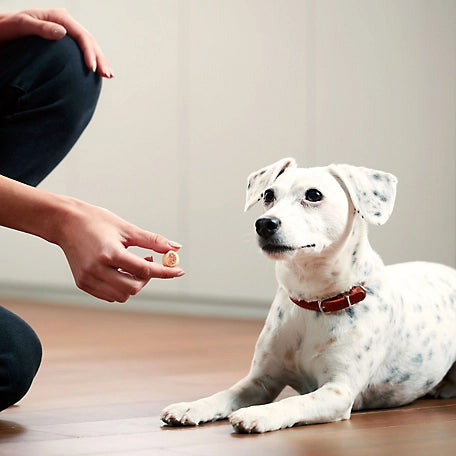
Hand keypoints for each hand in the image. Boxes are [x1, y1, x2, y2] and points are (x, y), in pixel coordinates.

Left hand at [0, 8, 112, 77]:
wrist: (3, 31)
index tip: (91, 69)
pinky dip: (92, 61)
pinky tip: (98, 71)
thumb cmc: (8, 28)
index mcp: (58, 17)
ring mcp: (66, 32)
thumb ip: (41, 28)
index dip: (89, 52)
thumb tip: (63, 33)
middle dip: (100, 58)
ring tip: (108, 75)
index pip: (81, 35)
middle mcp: (64, 23)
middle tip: (107, 75)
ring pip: (89, 46)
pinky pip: (83, 51)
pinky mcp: (65, 42)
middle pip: (89, 40)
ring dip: (100, 61)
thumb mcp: (21, 26)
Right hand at [57, 199, 184, 302]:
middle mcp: (97, 269)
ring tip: (132, 266)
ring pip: (122, 296)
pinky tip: (121, 272)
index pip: (145, 270)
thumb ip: (153, 240)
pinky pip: (109, 296)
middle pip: (134, 287)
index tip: (180, 271)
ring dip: (134, 284)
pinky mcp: (82, 283)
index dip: (165, 272)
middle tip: (148, 261)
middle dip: (147, 278)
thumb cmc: (99, 222)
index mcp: (110, 253)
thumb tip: (176, 248)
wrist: (65, 223)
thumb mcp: (128, 228)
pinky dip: (121, 288)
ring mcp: (88, 279)